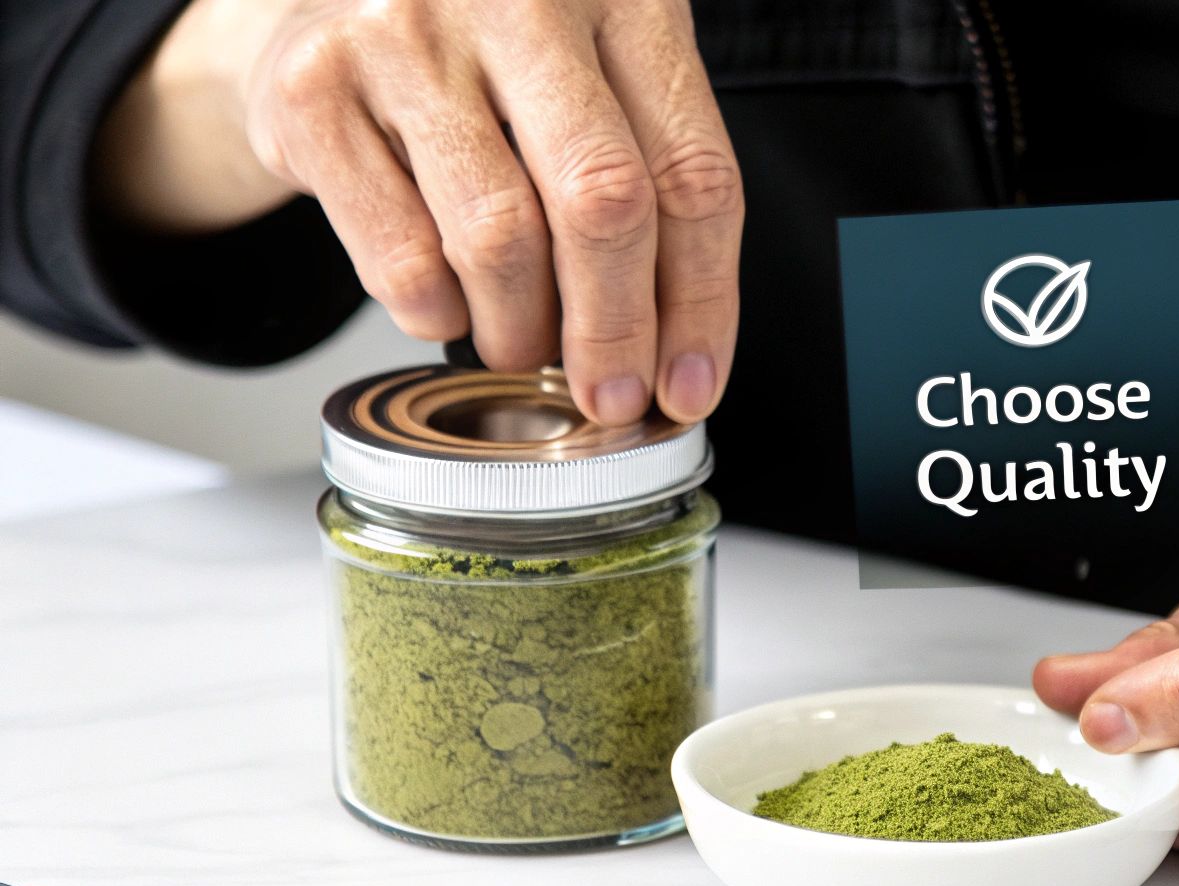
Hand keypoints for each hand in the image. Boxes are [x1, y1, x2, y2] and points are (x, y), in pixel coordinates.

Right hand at [96, 0, 741, 425]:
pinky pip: (400, 254)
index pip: (692, 172)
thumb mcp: (598, 77)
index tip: (689, 384)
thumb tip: (676, 358)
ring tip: (521, 347)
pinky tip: (447, 307)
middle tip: (608, 395)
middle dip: (615, 332)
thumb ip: (649, 182)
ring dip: (520, 331)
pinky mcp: (314, 89)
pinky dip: (435, 313)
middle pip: (604, 205)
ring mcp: (408, 35)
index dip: (703, 303)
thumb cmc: (494, 53)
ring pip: (499, 239)